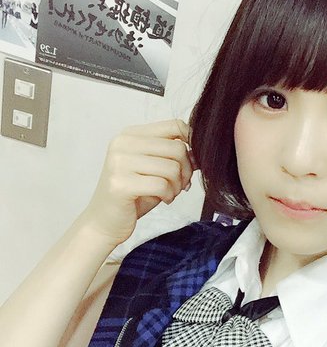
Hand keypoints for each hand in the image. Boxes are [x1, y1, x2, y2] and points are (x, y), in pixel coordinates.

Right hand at [79, 120, 193, 246]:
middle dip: (186, 170)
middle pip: (177, 148)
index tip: (191, 162)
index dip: (192, 143)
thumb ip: (175, 157)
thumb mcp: (156, 170)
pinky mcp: (120, 184)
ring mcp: (119, 162)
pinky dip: (169, 195)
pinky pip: (162, 185)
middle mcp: (122, 143)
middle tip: (181, 185)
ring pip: (172, 168)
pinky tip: (163, 199)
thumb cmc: (134, 195)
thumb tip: (202, 151)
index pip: (174, 125)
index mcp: (131, 134)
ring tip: (169, 193)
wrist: (105, 221)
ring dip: (178, 186)